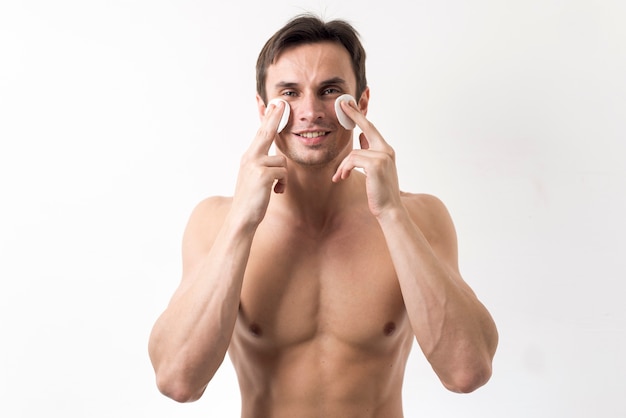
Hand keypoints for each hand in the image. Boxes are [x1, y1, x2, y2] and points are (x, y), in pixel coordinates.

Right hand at [231, 101, 287, 226]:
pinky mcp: (263, 174)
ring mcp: (255, 164)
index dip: (267, 118)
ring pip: (282, 162)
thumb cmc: (251, 201)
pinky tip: (275, 192)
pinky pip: (283, 173)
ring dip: (282, 177)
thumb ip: (262, 165)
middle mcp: (250, 157)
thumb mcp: (256, 179)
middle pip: (266, 132)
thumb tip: (276, 159)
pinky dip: (282, 184)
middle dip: (274, 117)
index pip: (260, 133)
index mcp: (248, 157)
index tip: (273, 104)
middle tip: (281, 102)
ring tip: (273, 189)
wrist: (241, 219)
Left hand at [332, 100, 401, 217]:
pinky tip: (341, 178)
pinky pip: (352, 160)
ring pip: (353, 153)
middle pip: (367, 127)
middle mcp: (387, 150)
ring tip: (339, 176)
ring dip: (343, 166)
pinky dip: (344, 169)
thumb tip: (361, 136)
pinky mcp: (376, 164)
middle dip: (353, 114)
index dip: (359, 116)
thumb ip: (368, 152)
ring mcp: (383, 156)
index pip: (371, 128)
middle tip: (342, 104)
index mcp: (386, 150)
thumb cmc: (380, 191)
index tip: (349, 105)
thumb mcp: (374, 169)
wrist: (389, 209)